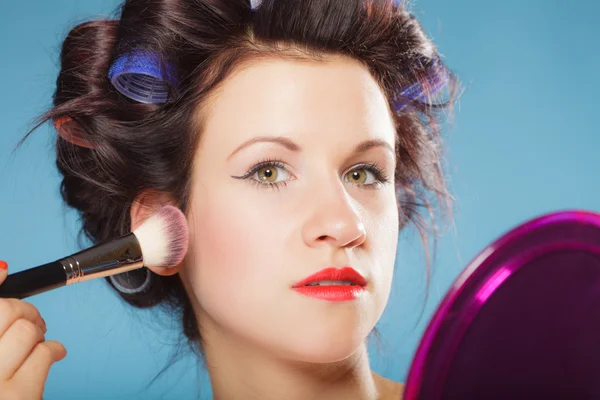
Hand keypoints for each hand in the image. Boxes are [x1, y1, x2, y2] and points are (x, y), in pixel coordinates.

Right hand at [0, 261, 66, 398]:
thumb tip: (1, 268)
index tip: (4, 271)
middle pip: (5, 310)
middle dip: (24, 311)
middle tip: (30, 320)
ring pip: (27, 330)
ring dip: (37, 333)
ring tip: (36, 341)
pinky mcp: (21, 396)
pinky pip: (46, 352)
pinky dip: (52, 350)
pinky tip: (50, 355)